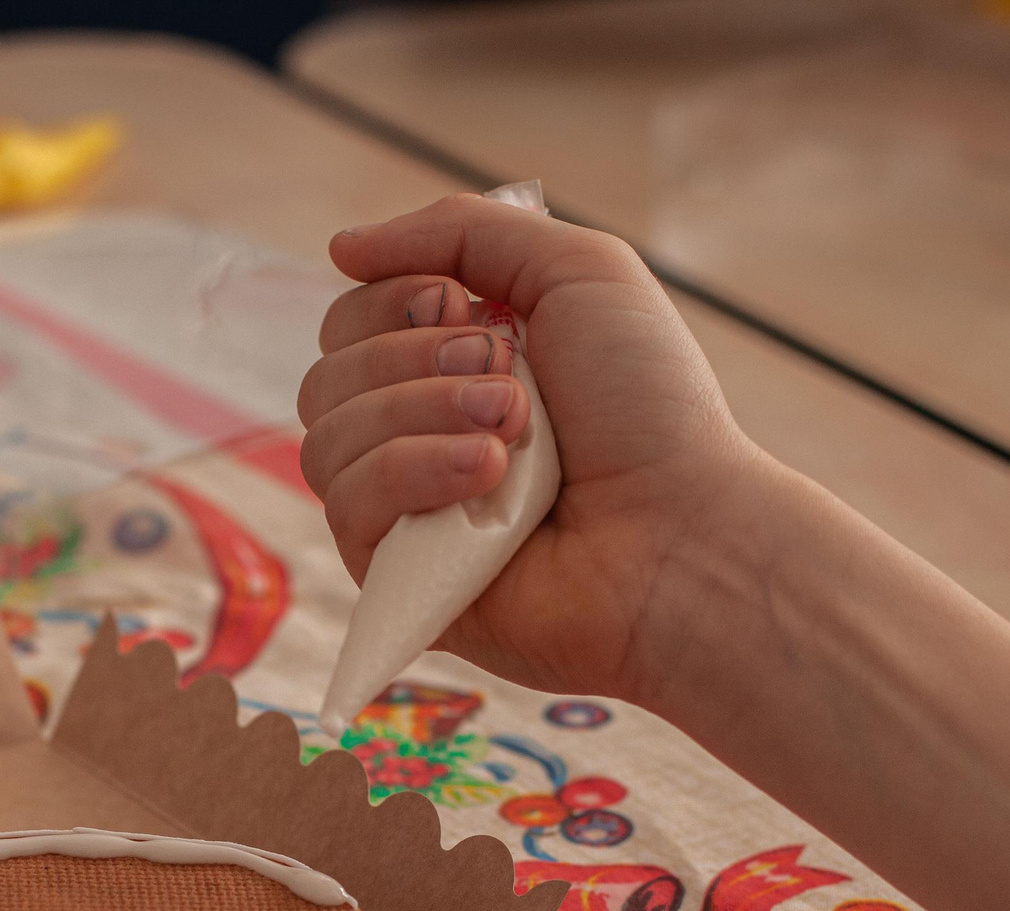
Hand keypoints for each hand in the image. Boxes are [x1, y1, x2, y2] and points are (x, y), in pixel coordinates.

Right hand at [301, 194, 780, 705]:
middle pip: (329, 373)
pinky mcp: (398, 581)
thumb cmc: (649, 409)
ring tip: (514, 434)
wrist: (682, 530)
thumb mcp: (577, 271)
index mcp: (451, 371)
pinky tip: (487, 481)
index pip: (351, 320)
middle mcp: (421, 440)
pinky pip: (347, 503)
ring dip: (425, 411)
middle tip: (509, 380)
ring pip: (327, 435)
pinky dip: (416, 472)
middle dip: (416, 357)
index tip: (467, 309)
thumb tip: (342, 247)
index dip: (395, 301)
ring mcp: (406, 514)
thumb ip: (462, 231)